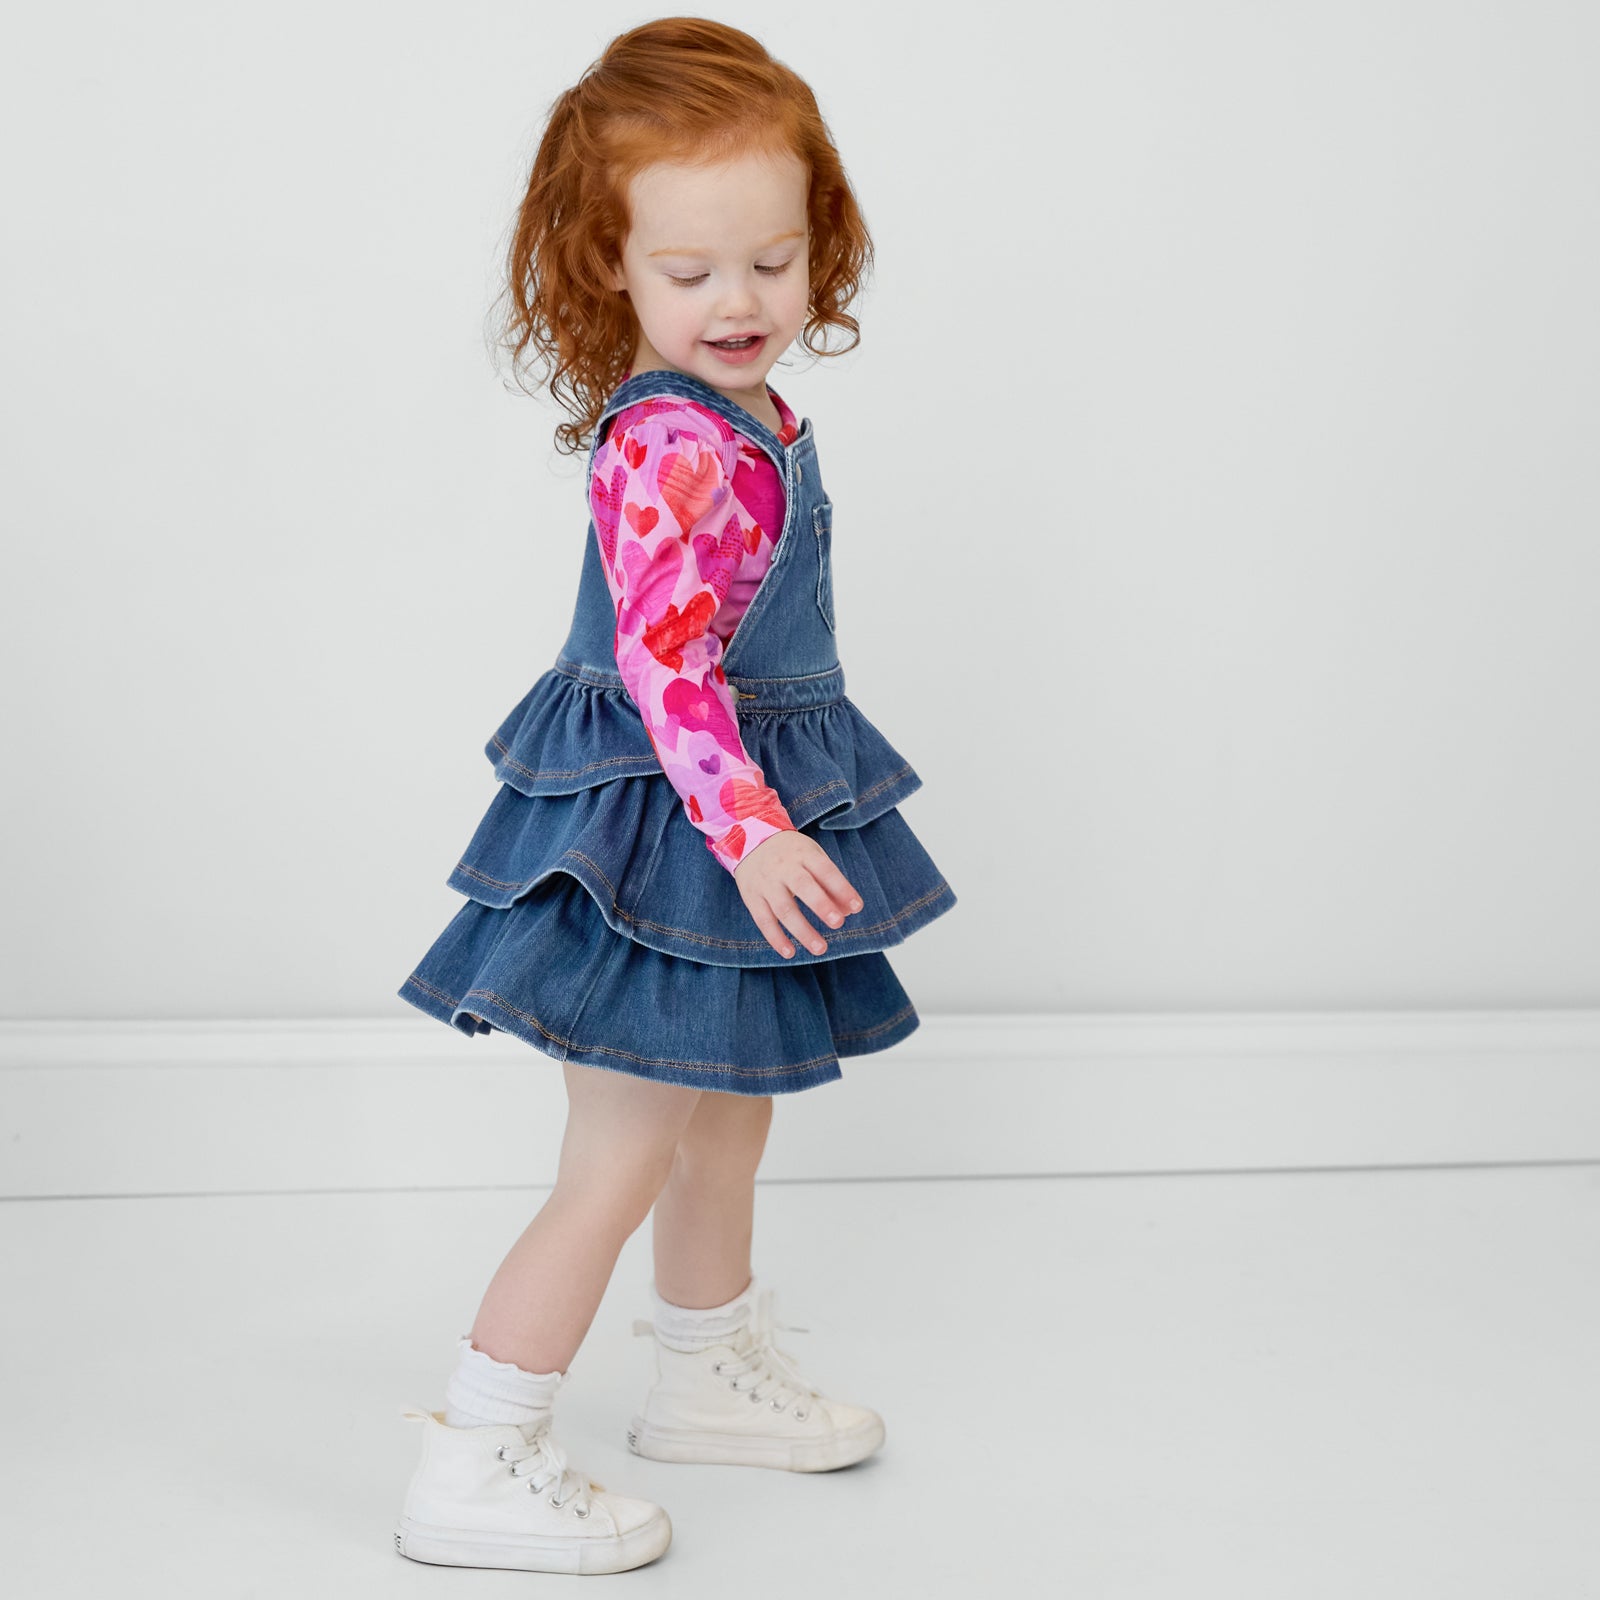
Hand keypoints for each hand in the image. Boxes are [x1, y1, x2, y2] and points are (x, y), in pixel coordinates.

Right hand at [732, 829, 863, 958]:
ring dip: (802, 930)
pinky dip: (776, 938)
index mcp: (803, 854)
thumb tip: (849, 912)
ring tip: (820, 948)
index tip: (857, 907)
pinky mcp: (751, 897)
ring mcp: (766, 883)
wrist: (747, 841)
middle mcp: (783, 867)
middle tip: (838, 923)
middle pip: (802, 886)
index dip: (841, 888)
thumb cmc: (791, 855)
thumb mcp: (812, 858)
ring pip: (783, 908)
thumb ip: (831, 884)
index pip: (825, 870)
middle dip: (821, 905)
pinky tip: (790, 952)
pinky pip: (763, 920)